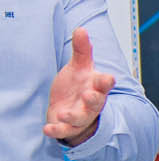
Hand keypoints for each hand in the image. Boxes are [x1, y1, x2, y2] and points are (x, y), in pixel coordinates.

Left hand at [45, 28, 114, 144]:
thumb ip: (82, 51)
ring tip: (63, 113)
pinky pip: (64, 130)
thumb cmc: (77, 87)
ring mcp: (80, 116)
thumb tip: (81, 29)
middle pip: (96, 102)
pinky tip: (47, 128)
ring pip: (81, 118)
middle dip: (94, 100)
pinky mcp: (68, 127)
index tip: (108, 78)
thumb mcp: (79, 68)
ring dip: (74, 116)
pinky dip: (56, 130)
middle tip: (89, 95)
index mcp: (96, 86)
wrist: (69, 109)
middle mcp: (91, 103)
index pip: (105, 83)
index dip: (106, 81)